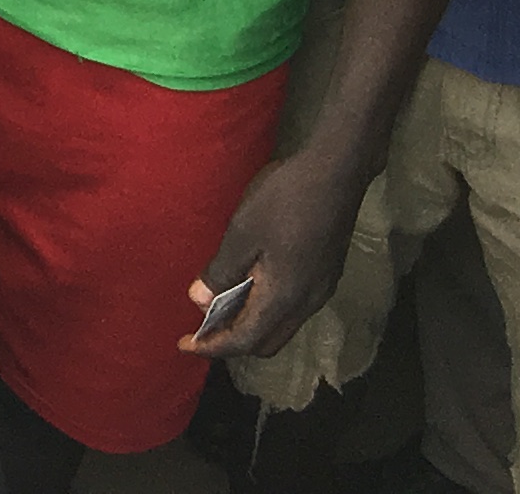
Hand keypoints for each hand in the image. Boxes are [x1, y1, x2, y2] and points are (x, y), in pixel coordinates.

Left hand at [189, 150, 372, 359]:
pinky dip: (265, 310)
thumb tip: (199, 301)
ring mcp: (321, 289)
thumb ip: (221, 272)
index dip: (214, 346)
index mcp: (286, 297)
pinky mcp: (325, 274)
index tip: (184, 345)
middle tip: (200, 329)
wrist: (335, 174)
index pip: (247, 340)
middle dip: (232, 342)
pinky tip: (247, 287)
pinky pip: (292, 308)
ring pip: (282, 326)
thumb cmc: (283, 201)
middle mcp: (308, 303)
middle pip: (267, 342)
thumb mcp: (242, 233)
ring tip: (218, 308)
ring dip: (250, 325)